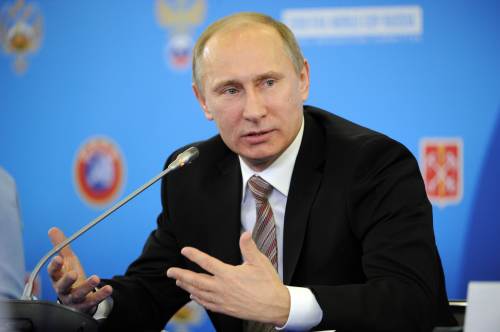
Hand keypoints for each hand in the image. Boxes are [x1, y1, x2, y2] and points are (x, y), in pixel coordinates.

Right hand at [47, 227, 111, 313]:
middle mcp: (63, 290)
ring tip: (96, 278)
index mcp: (57, 278)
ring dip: (87, 287)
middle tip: (73, 273)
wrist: (77, 300)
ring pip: (78, 295)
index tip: (58, 258)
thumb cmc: (70, 278)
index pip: (52, 273)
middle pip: (62, 286)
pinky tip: (108, 289)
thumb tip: (52, 228)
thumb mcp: (67, 261)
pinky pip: (92, 301)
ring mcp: (74, 299)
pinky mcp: (85, 306)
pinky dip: (100, 295)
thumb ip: (61, 246)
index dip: (54, 266)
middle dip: (67, 280)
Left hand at [166, 232, 289, 325]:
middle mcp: (222, 288)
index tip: (185, 250)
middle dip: (181, 275)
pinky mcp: (226, 309)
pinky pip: (207, 304)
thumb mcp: (259, 262)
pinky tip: (193, 296)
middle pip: (196, 281)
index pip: (207, 262)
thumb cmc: (268, 283)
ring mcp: (222, 300)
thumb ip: (249, 247)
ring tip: (178, 282)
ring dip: (187, 287)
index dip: (194, 255)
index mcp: (228, 274)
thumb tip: (245, 233)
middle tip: (169, 272)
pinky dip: (198, 299)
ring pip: (199, 293)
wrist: (275, 306)